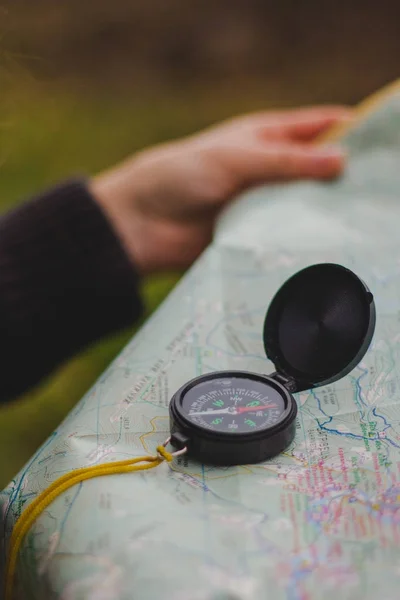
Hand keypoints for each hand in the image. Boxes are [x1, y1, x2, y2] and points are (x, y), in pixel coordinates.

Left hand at [90, 105, 351, 274]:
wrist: (141, 223)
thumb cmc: (180, 176)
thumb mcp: (236, 158)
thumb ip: (285, 162)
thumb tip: (340, 161)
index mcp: (266, 137)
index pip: (318, 127)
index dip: (349, 131)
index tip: (377, 148)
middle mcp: (269, 169)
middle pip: (317, 170)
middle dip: (341, 179)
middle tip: (369, 195)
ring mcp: (262, 203)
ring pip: (304, 206)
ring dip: (322, 213)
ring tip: (352, 223)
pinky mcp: (253, 234)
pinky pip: (284, 236)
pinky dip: (299, 240)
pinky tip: (319, 247)